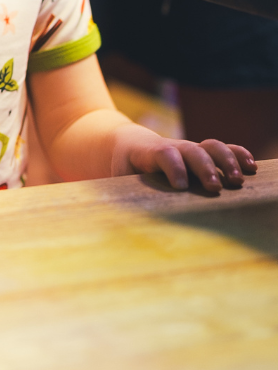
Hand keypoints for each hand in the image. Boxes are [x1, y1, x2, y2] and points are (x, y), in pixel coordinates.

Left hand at [114, 126, 255, 193]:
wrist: (128, 146)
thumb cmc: (123, 170)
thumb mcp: (117, 180)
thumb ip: (121, 195)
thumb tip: (117, 222)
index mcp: (149, 154)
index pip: (164, 154)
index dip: (174, 167)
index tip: (180, 186)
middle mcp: (173, 148)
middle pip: (192, 150)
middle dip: (204, 168)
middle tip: (214, 187)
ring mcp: (190, 150)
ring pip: (211, 147)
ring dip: (226, 161)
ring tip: (237, 181)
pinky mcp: (202, 154)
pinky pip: (224, 149)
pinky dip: (238, 155)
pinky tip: (251, 168)